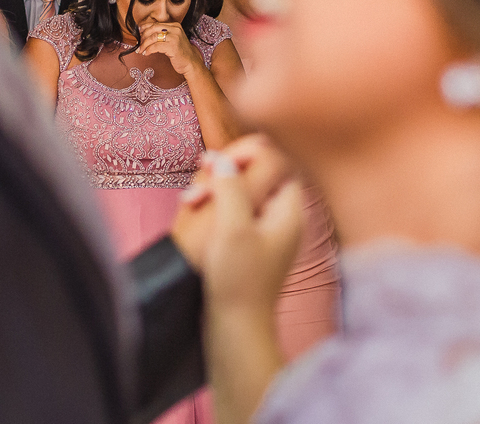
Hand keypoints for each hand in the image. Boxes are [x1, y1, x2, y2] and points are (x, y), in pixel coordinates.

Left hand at [137, 20, 202, 77]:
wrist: (191, 62)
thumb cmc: (180, 52)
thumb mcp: (173, 39)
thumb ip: (163, 34)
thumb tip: (145, 33)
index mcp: (175, 25)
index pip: (156, 24)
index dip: (145, 28)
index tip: (139, 32)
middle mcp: (175, 29)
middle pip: (153, 29)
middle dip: (143, 36)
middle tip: (139, 43)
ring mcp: (174, 37)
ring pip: (153, 37)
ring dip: (144, 44)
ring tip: (141, 50)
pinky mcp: (172, 47)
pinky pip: (155, 46)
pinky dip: (149, 50)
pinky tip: (146, 53)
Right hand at [171, 135, 292, 268]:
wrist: (236, 326)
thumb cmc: (237, 281)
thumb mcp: (233, 229)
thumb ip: (232, 188)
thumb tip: (224, 159)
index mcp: (289, 209)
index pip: (277, 158)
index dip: (246, 154)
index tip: (216, 164)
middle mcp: (283, 215)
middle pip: (258, 171)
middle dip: (225, 171)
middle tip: (199, 182)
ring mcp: (268, 228)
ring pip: (243, 188)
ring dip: (215, 187)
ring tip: (190, 201)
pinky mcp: (252, 239)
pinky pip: (235, 207)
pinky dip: (215, 204)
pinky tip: (194, 210)